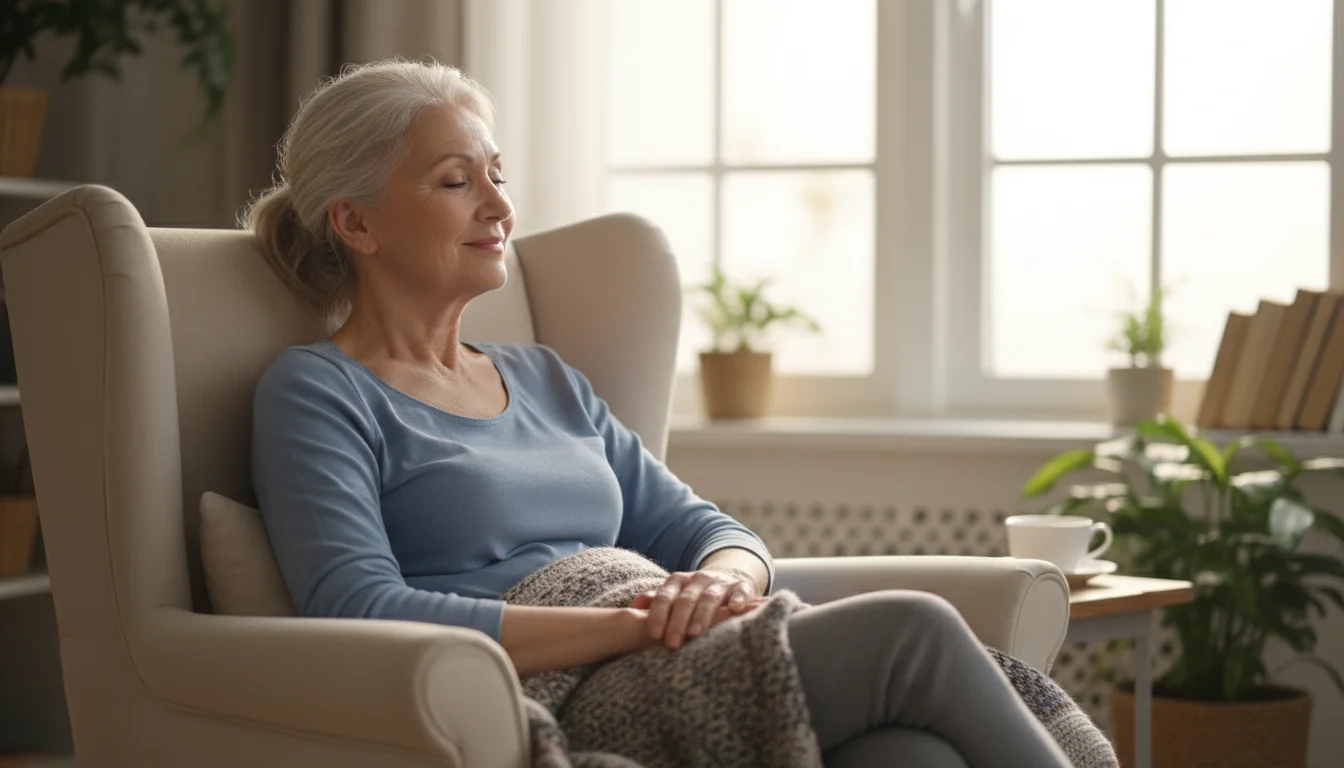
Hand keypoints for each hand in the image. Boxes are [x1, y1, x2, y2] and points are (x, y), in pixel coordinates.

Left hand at [631, 568, 760, 648]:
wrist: (729, 578)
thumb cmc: (694, 595)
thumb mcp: (674, 594)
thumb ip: (655, 601)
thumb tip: (632, 608)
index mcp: (678, 581)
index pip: (665, 596)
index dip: (659, 614)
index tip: (654, 634)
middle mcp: (698, 579)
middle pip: (686, 599)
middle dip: (678, 621)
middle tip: (671, 643)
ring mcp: (721, 583)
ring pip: (710, 597)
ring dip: (702, 614)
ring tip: (695, 633)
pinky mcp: (742, 588)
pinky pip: (740, 592)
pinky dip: (738, 600)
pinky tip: (735, 609)